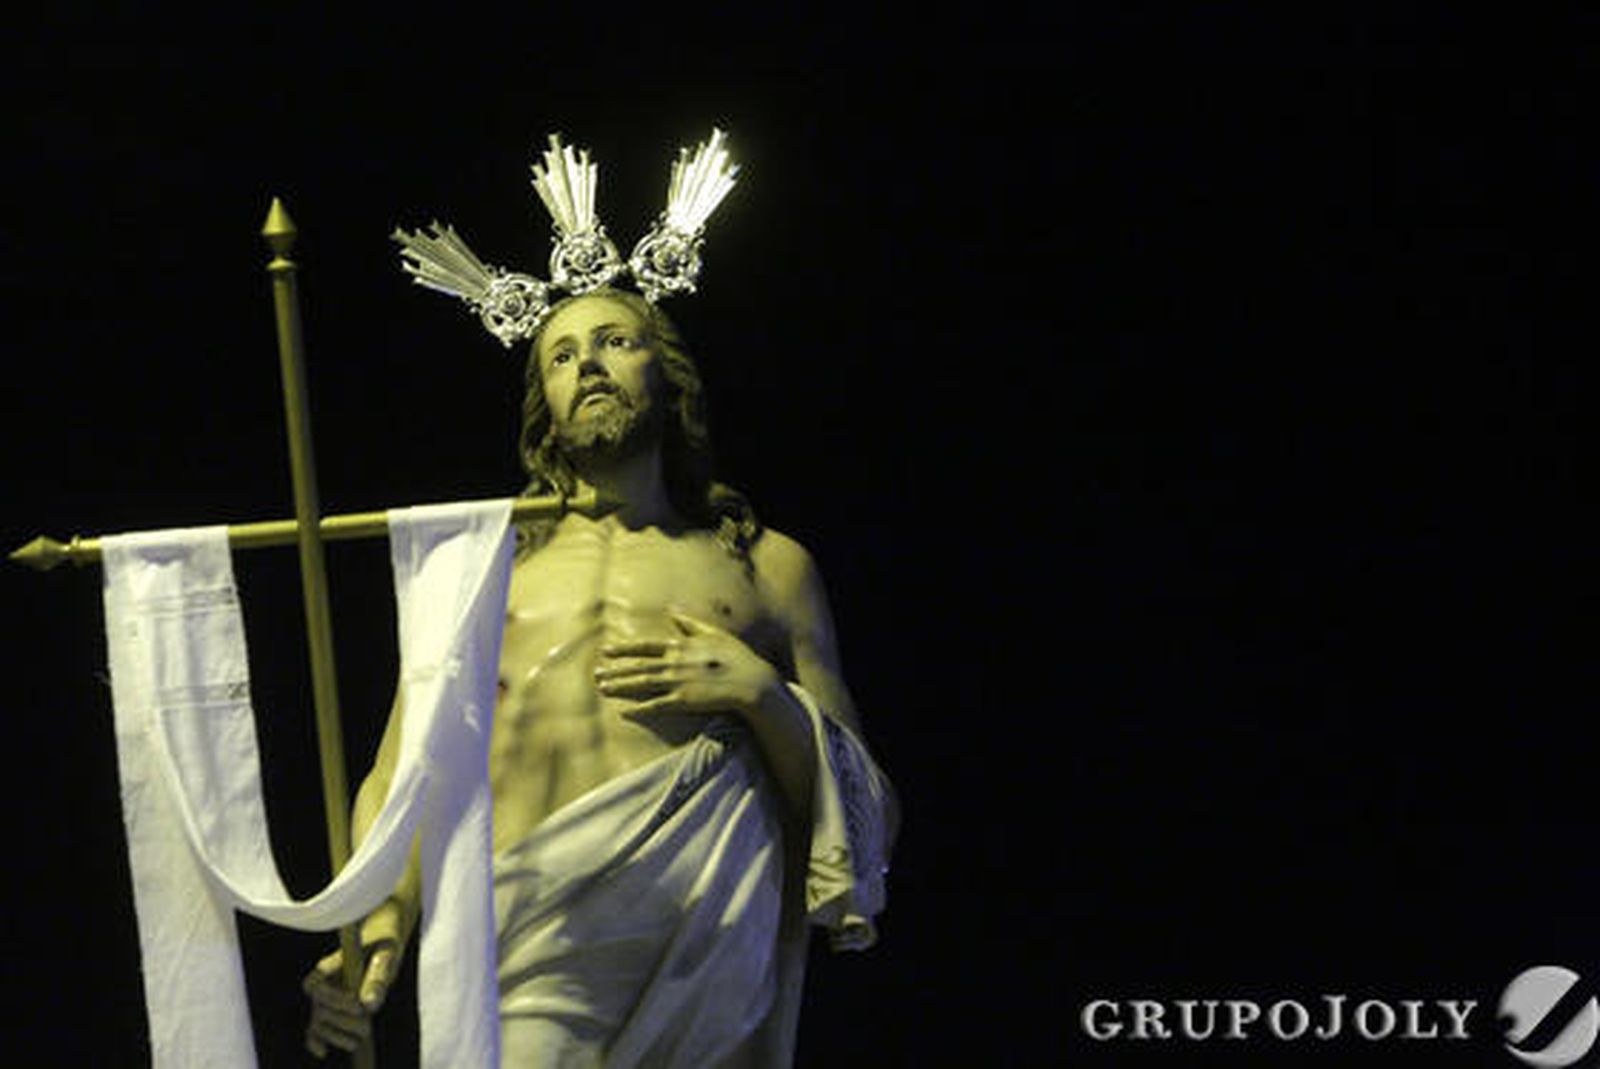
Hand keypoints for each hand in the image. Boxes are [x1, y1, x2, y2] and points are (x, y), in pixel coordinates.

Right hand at [303, 938, 398, 1058]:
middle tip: (367, 1026)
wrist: (383, 943)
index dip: (335, 1000)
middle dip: (342, 1021)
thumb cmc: (384, 945)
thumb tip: (370, 1006)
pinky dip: (316, 1042)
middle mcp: (322, 984)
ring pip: (319, 1023)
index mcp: (329, 965)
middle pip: (321, 1010)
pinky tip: (324, 1052)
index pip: (317, 987)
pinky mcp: (330, 1012)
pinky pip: (315, 1030)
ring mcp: (325, 999)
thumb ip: (378, 977)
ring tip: (359, 1039)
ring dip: (336, 1035)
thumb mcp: (386, 955)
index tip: (358, 1006)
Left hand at [595, 610, 780, 719]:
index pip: (645, 647)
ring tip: (603, 689)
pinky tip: (624, 712)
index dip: (624, 650)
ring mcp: (677, 683)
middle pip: (637, 668)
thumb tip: (672, 610)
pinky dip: (639, 710)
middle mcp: (674, 663)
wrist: (751, 682)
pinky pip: (656, 706)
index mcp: (680, 646)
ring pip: (641, 685)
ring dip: (620, 687)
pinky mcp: (683, 702)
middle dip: (615, 671)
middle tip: (596, 675)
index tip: (606, 651)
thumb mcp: (713, 633)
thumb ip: (690, 623)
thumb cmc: (736, 656)